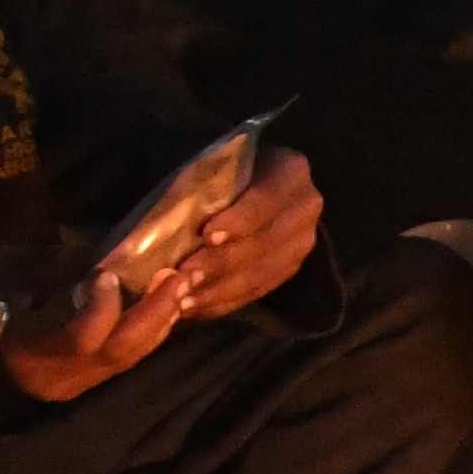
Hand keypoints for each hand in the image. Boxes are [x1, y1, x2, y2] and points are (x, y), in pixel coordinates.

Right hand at [0, 234, 179, 404]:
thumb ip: (43, 275)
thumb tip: (92, 259)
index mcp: (32, 355)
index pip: (80, 338)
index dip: (103, 307)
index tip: (109, 275)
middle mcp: (60, 378)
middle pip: (118, 351)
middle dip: (153, 313)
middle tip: (177, 277)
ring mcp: (75, 385)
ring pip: (128, 358)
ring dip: (159, 321)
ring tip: (180, 286)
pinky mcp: (85, 382)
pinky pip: (125, 359)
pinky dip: (148, 333)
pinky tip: (165, 308)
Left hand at [167, 151, 327, 323]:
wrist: (256, 182)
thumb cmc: (225, 169)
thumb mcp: (219, 165)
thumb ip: (203, 187)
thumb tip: (167, 221)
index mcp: (290, 173)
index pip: (266, 201)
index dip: (238, 221)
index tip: (206, 237)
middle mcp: (305, 209)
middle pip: (263, 243)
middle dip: (220, 264)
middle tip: (184, 277)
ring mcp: (301, 244)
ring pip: (260, 274)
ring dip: (218, 291)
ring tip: (183, 300)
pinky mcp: (289, 269)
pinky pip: (257, 292)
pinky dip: (223, 303)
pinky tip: (194, 307)